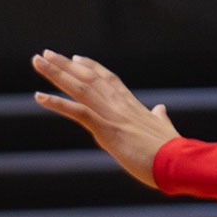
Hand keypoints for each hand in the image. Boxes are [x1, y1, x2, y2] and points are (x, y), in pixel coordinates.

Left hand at [32, 50, 179, 187]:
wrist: (179, 162)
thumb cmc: (172, 152)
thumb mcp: (164, 130)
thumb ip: (159, 118)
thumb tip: (160, 109)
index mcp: (131, 105)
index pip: (108, 79)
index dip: (90, 67)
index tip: (75, 58)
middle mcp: (119, 104)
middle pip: (88, 77)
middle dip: (65, 65)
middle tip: (44, 54)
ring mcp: (112, 115)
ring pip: (79, 87)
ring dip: (56, 74)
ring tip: (37, 61)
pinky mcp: (107, 129)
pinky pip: (77, 111)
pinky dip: (57, 103)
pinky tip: (38, 96)